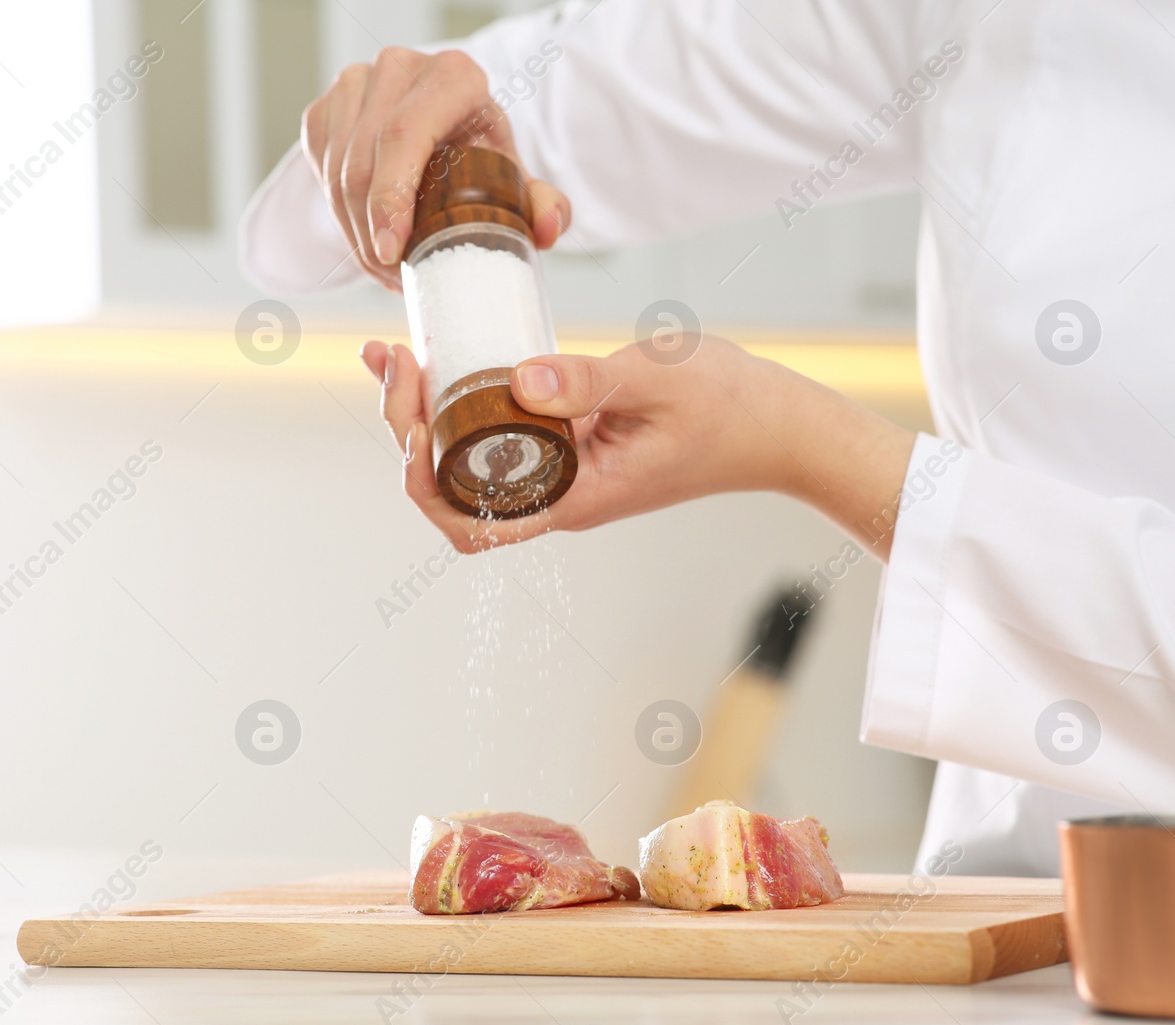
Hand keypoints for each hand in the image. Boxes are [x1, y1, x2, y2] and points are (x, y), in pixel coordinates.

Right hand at [300, 47, 569, 290]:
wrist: (444, 128)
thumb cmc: (481, 156)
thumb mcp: (516, 179)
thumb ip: (543, 205)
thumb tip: (547, 230)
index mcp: (453, 76)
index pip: (404, 134)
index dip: (390, 196)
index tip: (391, 250)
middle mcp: (400, 68)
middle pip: (364, 160)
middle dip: (371, 231)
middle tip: (393, 276)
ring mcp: (356, 83)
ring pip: (337, 171)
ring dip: (354, 232)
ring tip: (385, 269)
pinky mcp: (327, 107)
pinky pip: (321, 172)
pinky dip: (339, 216)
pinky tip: (366, 242)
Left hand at [359, 336, 916, 559]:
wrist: (782, 427)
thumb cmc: (733, 409)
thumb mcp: (659, 381)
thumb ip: (588, 381)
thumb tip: (518, 380)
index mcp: (572, 497)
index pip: (467, 519)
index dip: (420, 476)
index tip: (412, 413)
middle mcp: (557, 495)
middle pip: (449, 490)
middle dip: (406, 429)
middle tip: (392, 359)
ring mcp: (562, 473)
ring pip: (465, 463)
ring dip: (422, 415)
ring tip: (395, 355)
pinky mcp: (570, 446)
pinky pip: (498, 436)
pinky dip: (459, 402)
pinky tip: (442, 360)